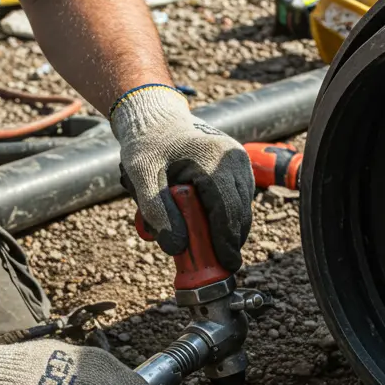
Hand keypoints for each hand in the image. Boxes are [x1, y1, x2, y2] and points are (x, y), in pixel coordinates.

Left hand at [112, 85, 254, 272]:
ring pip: (243, 208)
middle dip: (229, 241)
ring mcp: (239, 160)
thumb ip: (155, 211)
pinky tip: (211, 224)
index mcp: (213, 160)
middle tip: (218, 263)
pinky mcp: (238, 164)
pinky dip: (227, 215)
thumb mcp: (141, 177)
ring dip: (228, 229)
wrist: (156, 118)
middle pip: (239, 212)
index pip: (227, 210)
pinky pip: (239, 198)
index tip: (226, 265)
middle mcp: (233, 159)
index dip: (227, 242)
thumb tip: (177, 248)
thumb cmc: (147, 146)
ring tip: (210, 244)